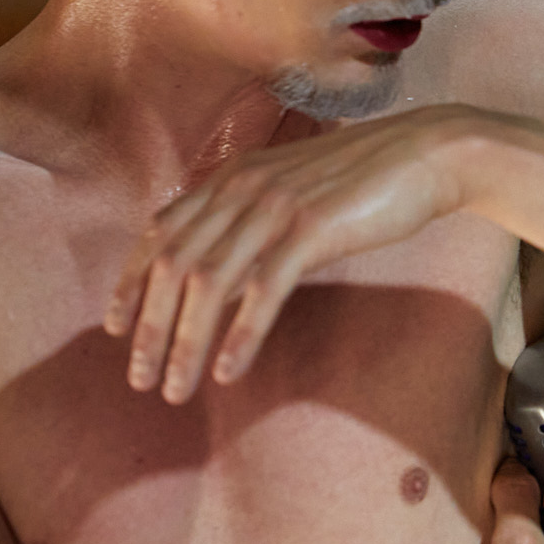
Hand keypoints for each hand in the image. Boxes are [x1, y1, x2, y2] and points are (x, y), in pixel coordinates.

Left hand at [104, 104, 543, 403]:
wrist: (427, 155)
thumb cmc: (365, 181)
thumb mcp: (293, 193)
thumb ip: (252, 222)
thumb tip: (224, 275)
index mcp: (232, 177)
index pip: (160, 233)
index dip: (131, 283)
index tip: (116, 328)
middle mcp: (242, 188)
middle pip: (175, 266)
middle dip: (150, 330)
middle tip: (139, 380)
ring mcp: (276, 207)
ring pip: (210, 283)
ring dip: (186, 343)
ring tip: (176, 389)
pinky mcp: (312, 229)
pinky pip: (264, 290)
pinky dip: (241, 334)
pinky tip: (229, 371)